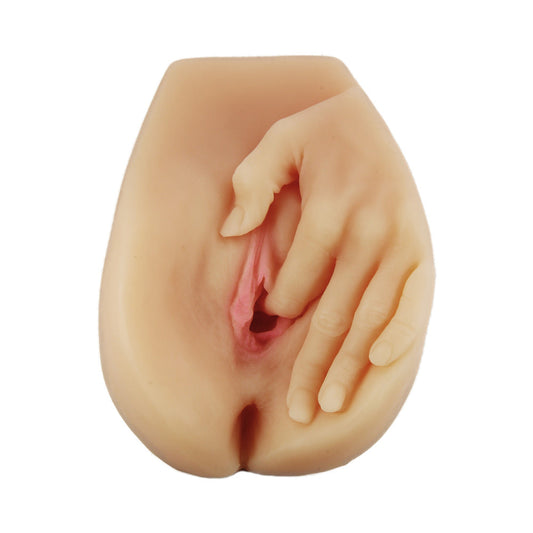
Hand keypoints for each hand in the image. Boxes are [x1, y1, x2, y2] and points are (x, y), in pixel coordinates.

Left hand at [220, 86, 434, 423]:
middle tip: (298, 410)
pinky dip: (400, 334)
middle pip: (334, 314)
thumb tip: (232, 232)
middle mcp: (369, 232)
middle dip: (312, 366)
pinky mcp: (420, 247)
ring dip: (350, 365)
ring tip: (328, 402)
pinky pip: (414, 300)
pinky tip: (380, 363)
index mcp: (332, 210)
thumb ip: (251, 185)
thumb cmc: (317, 132)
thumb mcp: (277, 140)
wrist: (370, 114)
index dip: (276, 308)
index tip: (264, 320)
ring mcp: (400, 242)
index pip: (297, 282)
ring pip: (369, 318)